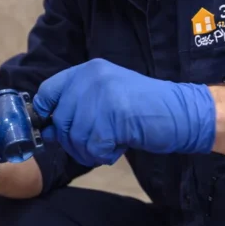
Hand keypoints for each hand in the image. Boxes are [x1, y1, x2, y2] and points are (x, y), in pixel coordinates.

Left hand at [32, 58, 215, 166]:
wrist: (180, 112)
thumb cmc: (142, 108)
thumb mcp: (105, 97)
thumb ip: (77, 107)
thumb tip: (46, 129)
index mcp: (87, 70)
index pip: (48, 90)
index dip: (45, 112)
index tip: (50, 127)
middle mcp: (91, 78)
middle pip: (61, 120)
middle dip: (73, 140)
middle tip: (93, 145)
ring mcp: (102, 96)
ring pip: (75, 137)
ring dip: (89, 150)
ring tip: (109, 145)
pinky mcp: (113, 117)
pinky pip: (93, 147)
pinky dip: (103, 155)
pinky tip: (117, 147)